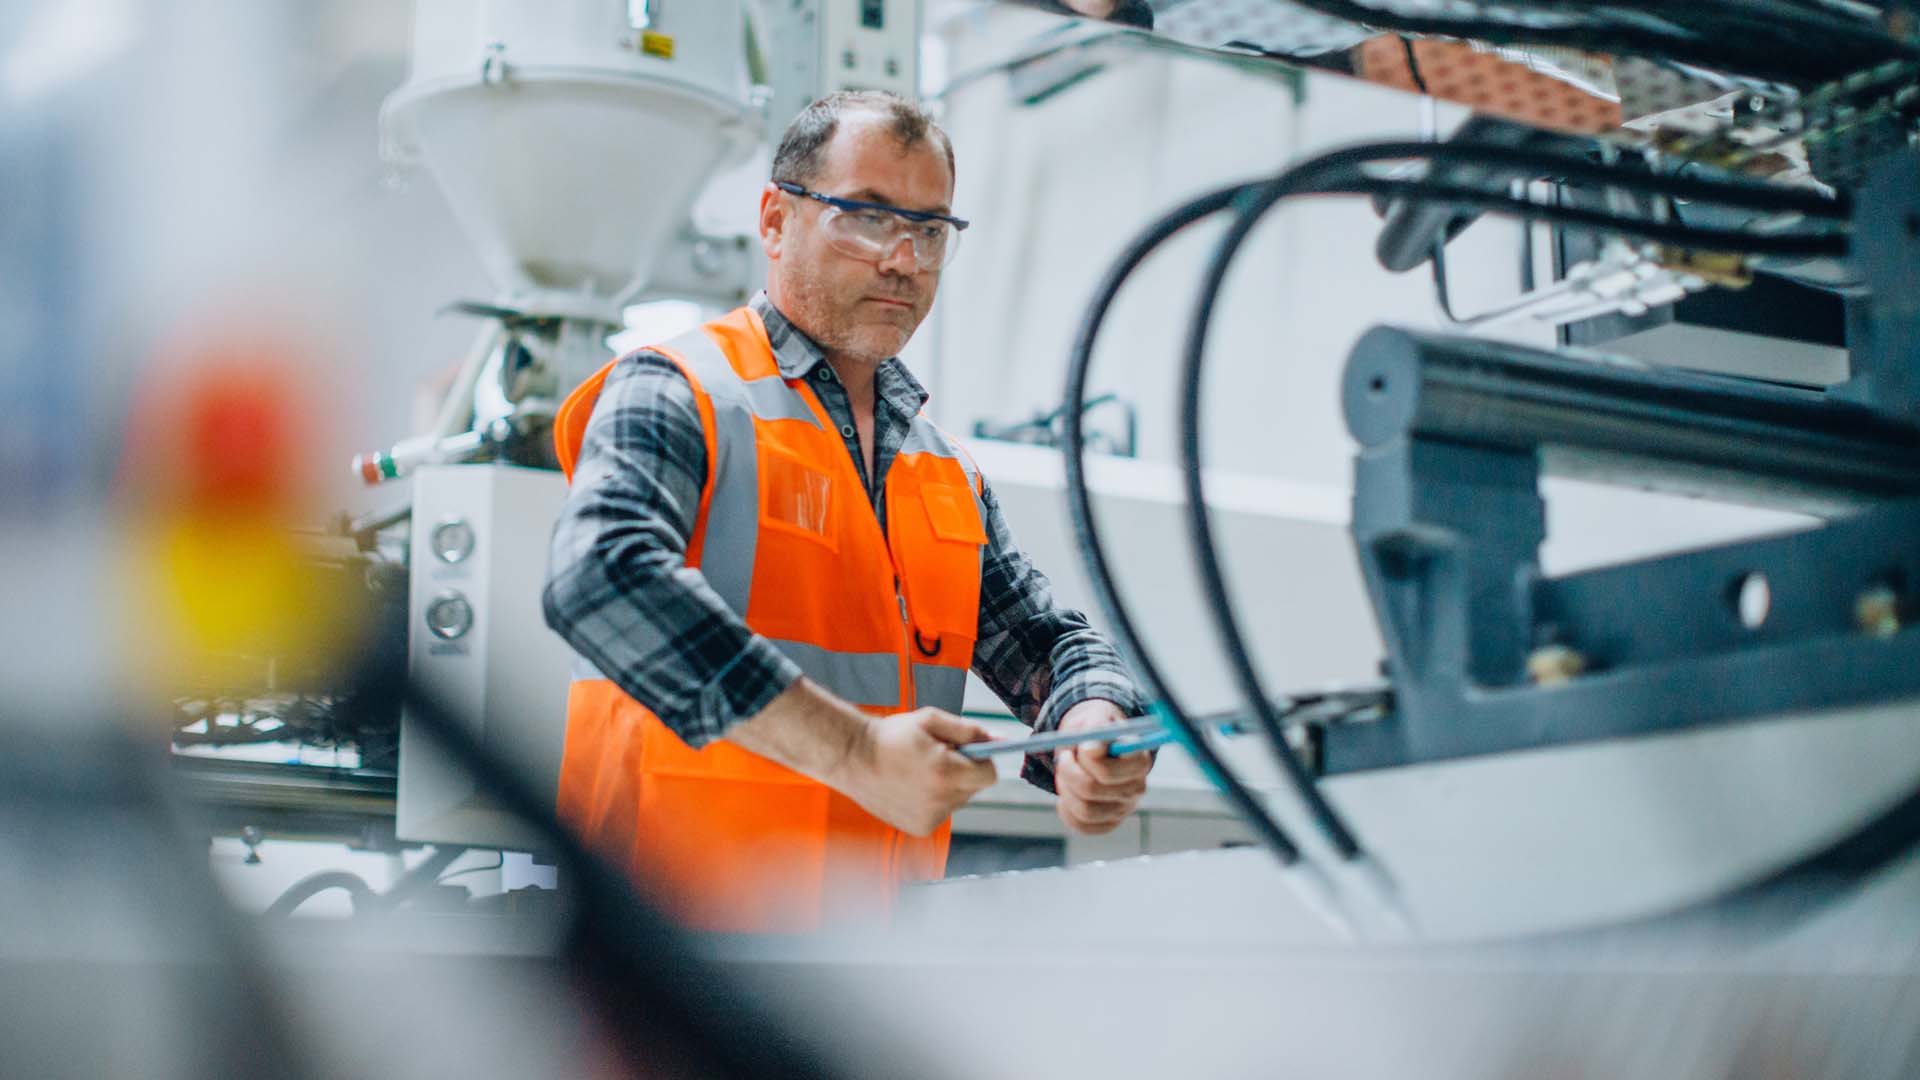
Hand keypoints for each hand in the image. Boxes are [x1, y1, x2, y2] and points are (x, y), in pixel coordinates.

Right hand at [833, 709, 998, 835]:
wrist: (852, 757)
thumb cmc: (891, 736)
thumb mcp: (931, 721)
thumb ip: (969, 731)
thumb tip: (999, 739)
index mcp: (946, 773)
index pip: (989, 775)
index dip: (983, 761)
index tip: (969, 752)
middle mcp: (940, 800)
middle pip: (973, 788)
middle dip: (964, 772)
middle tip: (938, 756)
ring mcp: (929, 818)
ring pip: (957, 801)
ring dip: (948, 786)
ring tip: (920, 771)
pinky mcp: (919, 827)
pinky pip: (940, 811)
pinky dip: (933, 800)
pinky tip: (911, 786)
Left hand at [1053, 699, 1152, 834]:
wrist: (1094, 743)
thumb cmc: (1095, 731)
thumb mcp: (1095, 719)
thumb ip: (1095, 727)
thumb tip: (1091, 747)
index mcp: (1138, 760)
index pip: (1109, 770)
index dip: (1088, 760)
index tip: (1080, 746)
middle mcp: (1137, 787)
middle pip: (1092, 789)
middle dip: (1068, 772)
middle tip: (1063, 757)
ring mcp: (1125, 808)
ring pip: (1085, 810)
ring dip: (1065, 790)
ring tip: (1065, 773)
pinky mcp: (1112, 822)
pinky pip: (1084, 826)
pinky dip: (1067, 811)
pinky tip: (1067, 795)